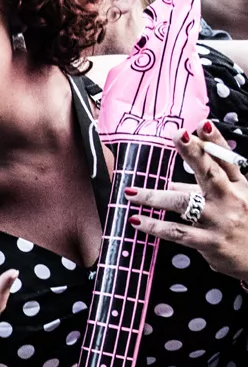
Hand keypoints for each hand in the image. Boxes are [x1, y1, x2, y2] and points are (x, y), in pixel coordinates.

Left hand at [126, 121, 247, 279]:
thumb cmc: (244, 227)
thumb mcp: (234, 203)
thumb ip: (202, 191)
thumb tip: (170, 185)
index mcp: (239, 186)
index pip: (226, 159)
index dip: (215, 140)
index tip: (201, 124)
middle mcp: (231, 199)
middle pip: (210, 172)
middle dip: (193, 152)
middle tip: (176, 135)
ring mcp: (220, 220)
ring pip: (184, 203)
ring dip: (154, 196)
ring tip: (131, 192)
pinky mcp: (211, 242)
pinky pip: (178, 232)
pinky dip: (155, 226)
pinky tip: (137, 221)